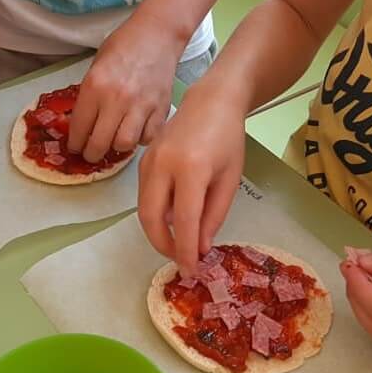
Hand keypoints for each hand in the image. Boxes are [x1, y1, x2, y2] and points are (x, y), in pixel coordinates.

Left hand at [68, 14, 183, 162]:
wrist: (157, 34)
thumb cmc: (124, 46)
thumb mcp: (96, 66)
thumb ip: (89, 95)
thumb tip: (83, 124)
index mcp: (95, 86)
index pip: (79, 128)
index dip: (75, 143)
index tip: (75, 147)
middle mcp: (117, 99)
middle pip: (99, 143)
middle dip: (92, 153)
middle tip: (91, 153)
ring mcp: (141, 105)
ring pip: (124, 145)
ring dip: (117, 147)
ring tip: (114, 141)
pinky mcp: (161, 109)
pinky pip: (148, 137)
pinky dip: (141, 139)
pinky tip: (136, 130)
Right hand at [138, 83, 246, 275]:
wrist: (211, 102)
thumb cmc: (227, 139)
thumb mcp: (229, 180)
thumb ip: (214, 215)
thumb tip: (200, 247)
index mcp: (191, 169)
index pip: (184, 221)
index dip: (186, 250)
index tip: (191, 270)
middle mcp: (163, 165)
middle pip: (151, 218)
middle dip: (163, 246)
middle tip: (180, 260)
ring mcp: (148, 161)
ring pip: (143, 209)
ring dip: (157, 232)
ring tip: (178, 244)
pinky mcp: (142, 161)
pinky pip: (144, 196)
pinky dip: (155, 215)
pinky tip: (172, 221)